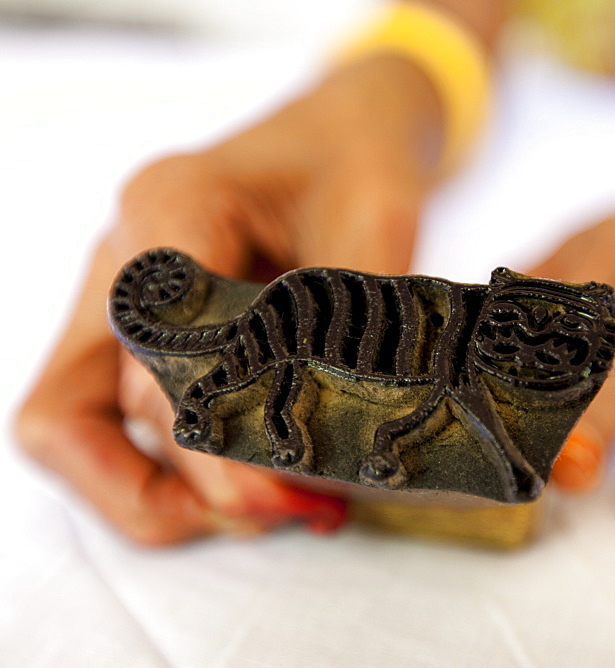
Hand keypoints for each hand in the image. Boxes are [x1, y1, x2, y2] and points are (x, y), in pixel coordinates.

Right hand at [15, 55, 442, 544]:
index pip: (152, 350)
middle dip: (181, 489)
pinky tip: (264, 488)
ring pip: (74, 429)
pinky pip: (112, 424)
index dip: (209, 435)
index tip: (289, 483)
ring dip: (164, 495)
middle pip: (77, 413)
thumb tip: (342, 452)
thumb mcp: (378, 222)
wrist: (344, 133)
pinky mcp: (139, 331)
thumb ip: (352, 324)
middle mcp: (122, 254)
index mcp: (173, 204)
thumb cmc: (357, 159)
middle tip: (285, 510)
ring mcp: (117, 295)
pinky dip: (173, 477)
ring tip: (274, 512)